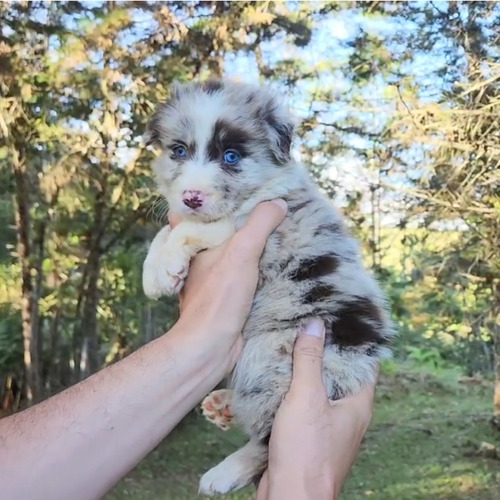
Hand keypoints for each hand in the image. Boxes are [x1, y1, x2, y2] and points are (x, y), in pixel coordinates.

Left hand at [168, 199, 287, 373]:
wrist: (211, 346)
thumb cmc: (219, 298)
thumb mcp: (241, 253)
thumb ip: (259, 225)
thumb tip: (278, 203)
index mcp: (196, 243)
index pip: (197, 211)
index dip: (213, 199)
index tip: (238, 189)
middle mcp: (200, 259)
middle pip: (219, 231)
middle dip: (239, 221)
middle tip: (265, 208)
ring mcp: (212, 278)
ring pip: (232, 253)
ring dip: (250, 246)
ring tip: (276, 231)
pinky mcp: (226, 295)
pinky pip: (242, 273)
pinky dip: (255, 267)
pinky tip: (275, 264)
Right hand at [257, 318, 376, 499]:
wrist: (290, 497)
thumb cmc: (306, 451)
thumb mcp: (307, 397)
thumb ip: (310, 360)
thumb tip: (315, 324)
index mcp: (358, 404)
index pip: (364, 362)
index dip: (354, 340)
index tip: (338, 317)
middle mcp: (347, 413)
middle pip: (339, 373)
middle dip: (323, 350)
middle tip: (308, 323)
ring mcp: (328, 425)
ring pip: (319, 388)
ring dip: (306, 369)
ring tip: (290, 342)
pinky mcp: (309, 434)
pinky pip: (304, 403)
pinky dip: (294, 388)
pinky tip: (278, 374)